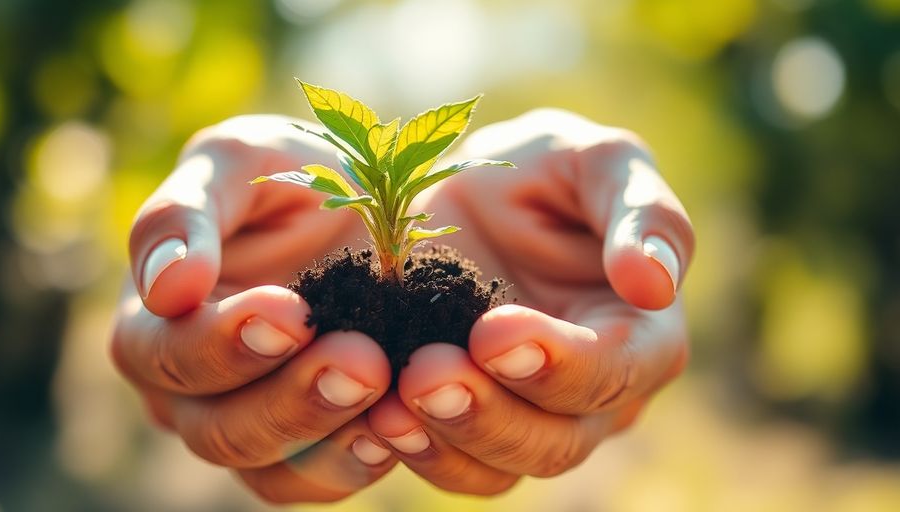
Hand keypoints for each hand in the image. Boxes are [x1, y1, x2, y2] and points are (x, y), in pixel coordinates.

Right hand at [110, 115, 398, 503]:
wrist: (363, 200)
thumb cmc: (286, 171)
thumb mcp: (239, 158)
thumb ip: (187, 212)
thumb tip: (166, 288)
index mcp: (153, 321)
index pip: (166, 353)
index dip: (222, 341)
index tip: (291, 311)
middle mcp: (188, 391)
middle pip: (217, 428)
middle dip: (291, 398)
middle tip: (362, 359)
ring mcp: (246, 424)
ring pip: (267, 468)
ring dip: (329, 436)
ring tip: (387, 395)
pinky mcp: (306, 446)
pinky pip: (317, 479)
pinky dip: (355, 461)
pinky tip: (397, 426)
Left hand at [366, 109, 693, 493]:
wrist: (468, 192)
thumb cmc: (545, 168)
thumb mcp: (595, 161)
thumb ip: (641, 211)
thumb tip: (656, 285)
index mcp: (642, 333)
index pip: (617, 370)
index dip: (558, 362)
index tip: (490, 333)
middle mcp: (596, 394)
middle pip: (558, 439)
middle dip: (489, 413)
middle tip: (425, 374)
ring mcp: (533, 418)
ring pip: (502, 465)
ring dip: (445, 442)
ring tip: (390, 408)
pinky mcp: (471, 426)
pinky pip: (452, 464)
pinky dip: (414, 450)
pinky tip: (375, 420)